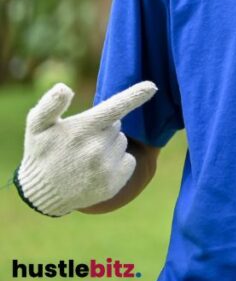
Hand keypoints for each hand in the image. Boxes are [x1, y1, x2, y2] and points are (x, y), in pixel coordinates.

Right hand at [15, 81, 156, 215]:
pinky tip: (95, 170)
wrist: (41, 193)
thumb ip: (49, 104)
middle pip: (116, 126)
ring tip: (85, 158)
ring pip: (122, 143)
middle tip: (80, 143)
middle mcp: (96, 148)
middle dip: (102, 130)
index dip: (135, 95)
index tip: (152, 86)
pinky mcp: (113, 184)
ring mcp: (105, 168)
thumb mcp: (37, 127)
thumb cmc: (42, 152)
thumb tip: (64, 88)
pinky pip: (129, 161)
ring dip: (109, 147)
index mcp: (83, 129)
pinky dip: (118, 163)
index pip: (115, 107)